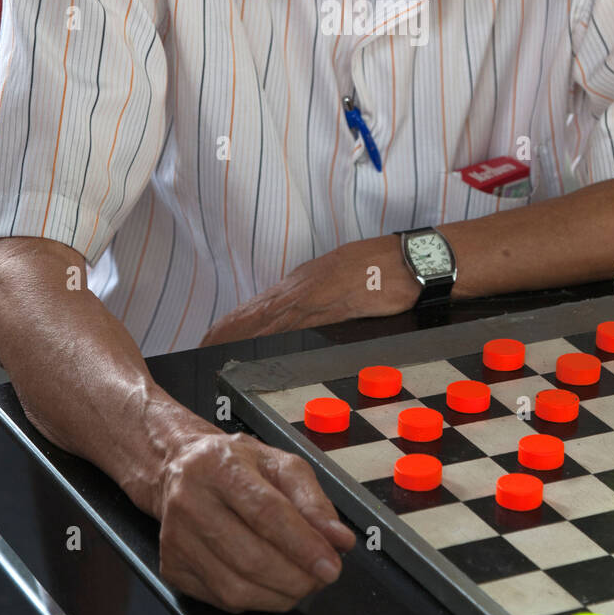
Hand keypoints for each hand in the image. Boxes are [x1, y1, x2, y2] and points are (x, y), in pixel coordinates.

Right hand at [157, 429, 355, 611]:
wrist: (178, 467)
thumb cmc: (235, 464)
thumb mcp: (280, 464)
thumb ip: (314, 500)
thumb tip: (339, 540)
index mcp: (220, 466)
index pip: (266, 513)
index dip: (303, 545)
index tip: (332, 565)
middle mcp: (191, 502)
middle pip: (250, 557)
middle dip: (297, 577)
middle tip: (323, 577)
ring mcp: (176, 539)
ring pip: (235, 588)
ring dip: (280, 594)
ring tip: (302, 582)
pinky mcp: (172, 567)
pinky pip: (221, 600)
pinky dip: (256, 601)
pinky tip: (271, 584)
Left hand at [200, 235, 419, 344]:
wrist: (410, 262)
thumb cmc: (383, 270)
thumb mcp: (344, 283)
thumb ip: (322, 302)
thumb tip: (309, 320)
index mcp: (303, 284)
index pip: (257, 307)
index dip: (232, 325)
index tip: (212, 340)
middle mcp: (301, 288)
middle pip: (252, 314)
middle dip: (225, 334)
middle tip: (202, 351)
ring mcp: (313, 297)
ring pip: (263, 319)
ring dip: (238, 338)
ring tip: (214, 353)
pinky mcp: (329, 309)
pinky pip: (289, 326)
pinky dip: (266, 338)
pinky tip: (252, 350)